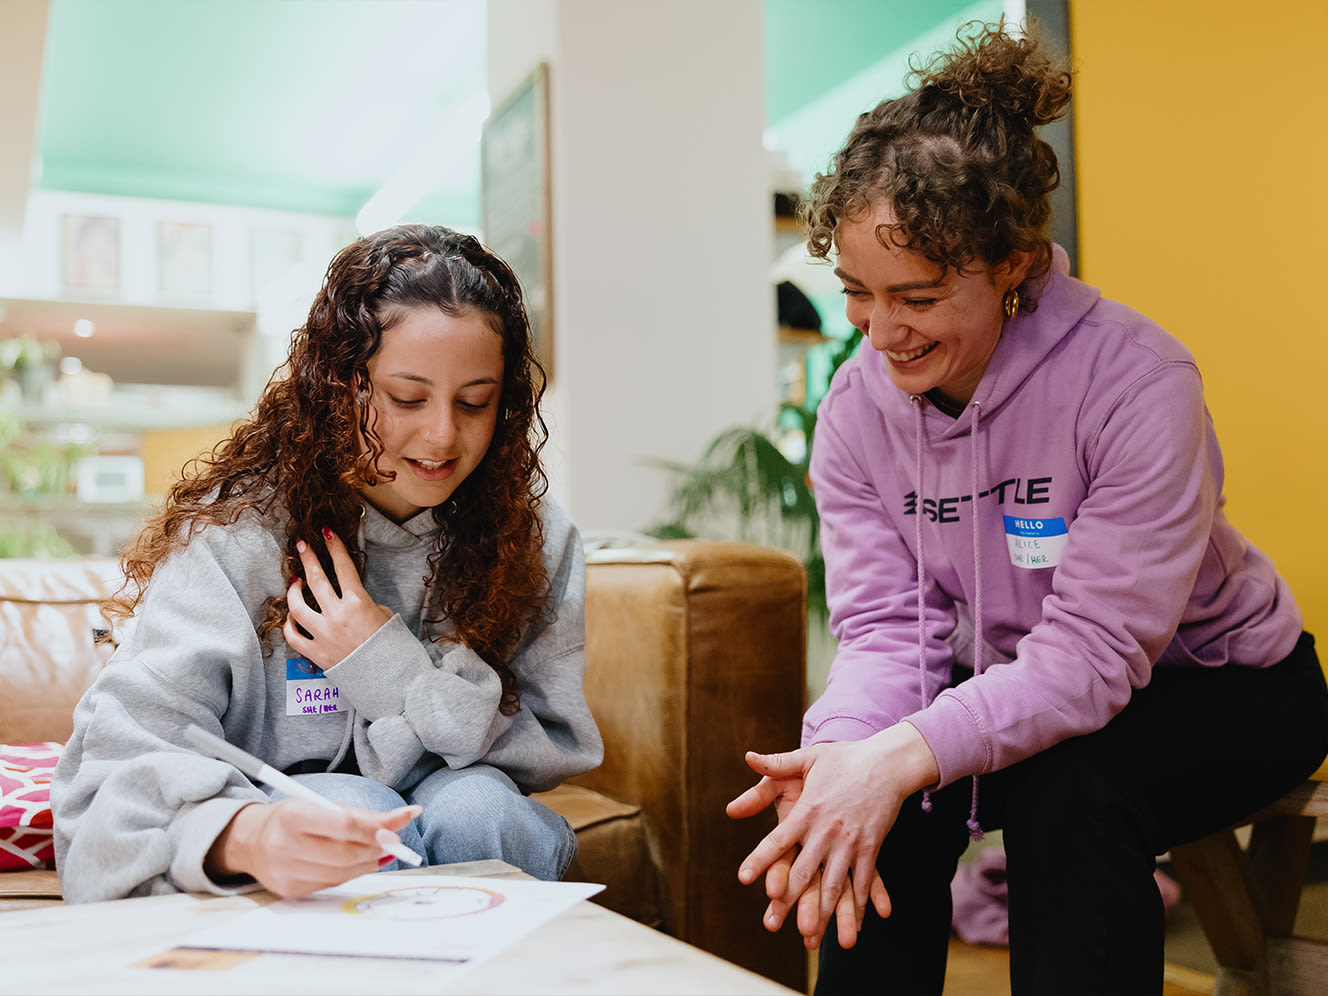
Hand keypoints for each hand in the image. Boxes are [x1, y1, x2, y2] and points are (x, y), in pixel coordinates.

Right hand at [207, 799, 420, 897]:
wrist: (250, 841)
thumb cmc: (292, 817)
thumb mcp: (321, 805)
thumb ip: (362, 814)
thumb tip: (404, 818)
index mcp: (292, 816)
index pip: (343, 825)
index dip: (374, 829)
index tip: (399, 826)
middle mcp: (284, 845)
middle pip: (344, 853)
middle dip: (376, 848)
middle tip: (394, 842)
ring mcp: (285, 872)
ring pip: (341, 872)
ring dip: (369, 862)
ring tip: (382, 852)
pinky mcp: (289, 890)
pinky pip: (331, 883)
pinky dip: (351, 873)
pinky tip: (361, 863)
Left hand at [284, 528, 392, 668]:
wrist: (390, 679)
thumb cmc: (391, 646)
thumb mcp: (384, 615)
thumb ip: (363, 603)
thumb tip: (349, 600)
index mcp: (358, 603)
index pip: (343, 567)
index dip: (334, 546)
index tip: (326, 532)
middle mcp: (337, 616)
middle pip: (316, 579)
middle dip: (308, 558)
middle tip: (302, 545)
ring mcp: (323, 635)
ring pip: (297, 606)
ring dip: (294, 591)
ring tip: (295, 582)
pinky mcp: (316, 653)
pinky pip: (293, 635)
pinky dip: (290, 623)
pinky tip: (292, 615)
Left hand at [727, 725, 937, 947]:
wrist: (888, 762)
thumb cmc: (845, 758)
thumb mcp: (808, 757)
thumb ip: (776, 764)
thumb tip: (747, 757)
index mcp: (807, 811)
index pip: (777, 839)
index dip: (760, 859)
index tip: (743, 878)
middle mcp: (826, 831)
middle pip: (803, 871)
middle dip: (788, 900)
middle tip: (772, 924)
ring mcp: (850, 842)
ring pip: (833, 884)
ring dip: (823, 913)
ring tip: (812, 938)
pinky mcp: (871, 848)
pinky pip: (864, 881)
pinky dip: (857, 905)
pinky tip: (853, 924)